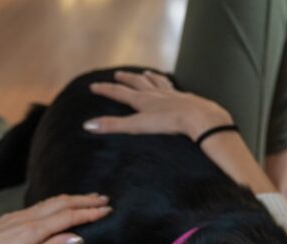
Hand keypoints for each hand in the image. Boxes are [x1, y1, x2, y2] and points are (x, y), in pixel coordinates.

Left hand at [0, 193, 111, 243]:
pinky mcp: (10, 219)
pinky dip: (57, 202)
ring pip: (51, 202)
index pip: (69, 217)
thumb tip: (78, 237)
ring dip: (72, 199)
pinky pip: (40, 205)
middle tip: (105, 199)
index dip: (89, 212)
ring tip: (88, 198)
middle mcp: (27, 218)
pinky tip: (59, 205)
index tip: (108, 209)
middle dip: (85, 200)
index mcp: (33, 230)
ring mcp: (17, 216)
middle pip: (61, 203)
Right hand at [83, 70, 231, 140]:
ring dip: (149, 78)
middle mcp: (155, 94)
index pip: (119, 93)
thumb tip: (87, 125)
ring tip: (146, 73)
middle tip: (118, 75)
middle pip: (137, 83)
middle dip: (126, 79)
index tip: (94, 86)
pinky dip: (170, 85)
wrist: (198, 117)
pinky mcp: (186, 99)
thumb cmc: (168, 122)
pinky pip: (175, 89)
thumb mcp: (137, 126)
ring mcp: (171, 95)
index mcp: (142, 100)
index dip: (105, 90)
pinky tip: (173, 87)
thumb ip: (113, 126)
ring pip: (157, 82)